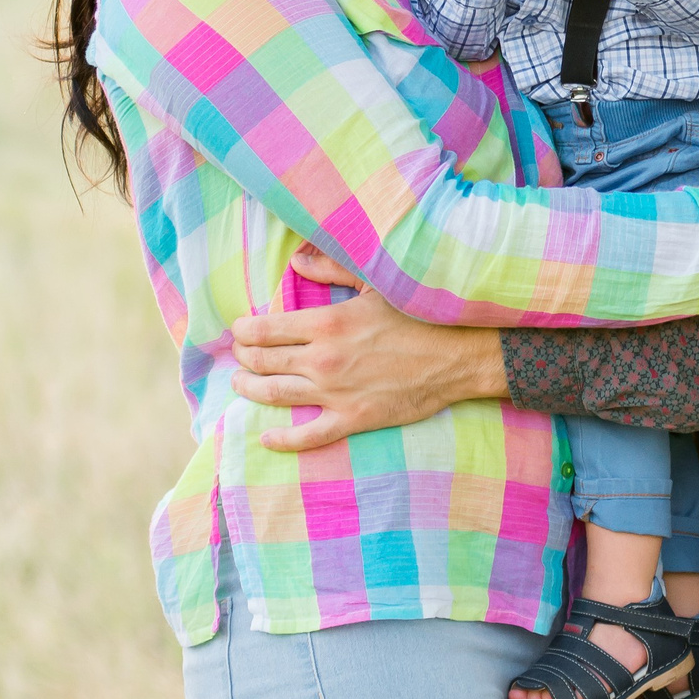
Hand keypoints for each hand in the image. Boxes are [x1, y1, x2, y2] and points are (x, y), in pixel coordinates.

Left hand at [230, 246, 507, 452]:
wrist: (459, 356)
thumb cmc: (420, 315)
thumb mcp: (376, 283)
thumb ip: (332, 269)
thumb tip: (296, 260)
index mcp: (328, 323)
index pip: (266, 329)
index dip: (244, 330)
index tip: (238, 328)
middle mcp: (324, 360)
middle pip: (265, 361)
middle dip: (244, 357)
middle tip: (239, 354)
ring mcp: (336, 394)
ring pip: (276, 395)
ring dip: (251, 388)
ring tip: (241, 383)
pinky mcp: (353, 419)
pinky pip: (307, 435)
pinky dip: (282, 439)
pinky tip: (267, 436)